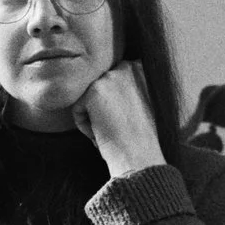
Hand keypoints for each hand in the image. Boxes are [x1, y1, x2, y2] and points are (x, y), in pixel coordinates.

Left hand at [73, 61, 167, 176]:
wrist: (141, 157)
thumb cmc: (144, 139)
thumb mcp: (146, 103)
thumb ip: (131, 86)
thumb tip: (108, 89)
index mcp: (142, 68)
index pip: (114, 82)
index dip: (117, 105)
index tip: (128, 121)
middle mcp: (128, 67)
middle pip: (99, 90)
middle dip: (104, 110)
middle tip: (120, 128)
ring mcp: (110, 77)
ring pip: (88, 100)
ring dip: (96, 119)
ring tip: (114, 132)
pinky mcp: (94, 91)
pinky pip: (78, 109)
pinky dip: (86, 127)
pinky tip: (104, 134)